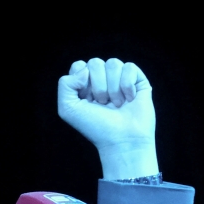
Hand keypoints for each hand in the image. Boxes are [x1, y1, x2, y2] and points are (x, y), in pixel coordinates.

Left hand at [57, 58, 158, 179]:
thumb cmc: (96, 128)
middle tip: (102, 104)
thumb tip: (85, 70)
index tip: (86, 100)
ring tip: (116, 104)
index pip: (79, 66)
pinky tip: (129, 99)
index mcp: (85, 86)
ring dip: (113, 88)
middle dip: (98, 86)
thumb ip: (65, 84)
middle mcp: (103, 81)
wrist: (121, 141)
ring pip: (113, 63)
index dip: (81, 81)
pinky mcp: (138, 81)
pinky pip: (129, 67)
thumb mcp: (68, 109)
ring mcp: (120, 80)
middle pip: (95, 63)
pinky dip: (127, 85)